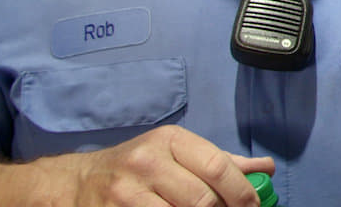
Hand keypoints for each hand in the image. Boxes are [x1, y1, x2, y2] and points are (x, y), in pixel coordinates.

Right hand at [47, 124, 274, 206]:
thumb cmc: (136, 168)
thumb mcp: (175, 153)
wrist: (76, 184)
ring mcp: (127, 192)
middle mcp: (147, 161)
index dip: (243, 192)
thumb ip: (220, 161)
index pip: (218, 166)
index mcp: (170, 140)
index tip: (254, 206)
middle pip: (203, 199)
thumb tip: (264, 169)